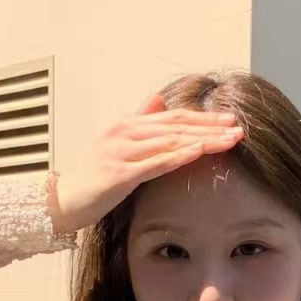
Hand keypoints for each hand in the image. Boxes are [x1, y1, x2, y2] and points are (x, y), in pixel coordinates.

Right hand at [51, 92, 244, 235]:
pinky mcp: (120, 174)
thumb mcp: (115, 145)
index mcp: (126, 125)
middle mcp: (124, 132)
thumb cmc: (91, 179)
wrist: (61, 201)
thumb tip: (158, 99)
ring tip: (231, 140)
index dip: (203, 118)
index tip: (229, 120)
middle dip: (211, 126)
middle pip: (176, 125)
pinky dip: (181, 155)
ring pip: (171, 141)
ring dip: (204, 139)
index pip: (172, 117)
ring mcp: (121, 151)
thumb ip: (139, 123)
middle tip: (239, 127)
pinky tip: (201, 150)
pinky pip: (157, 162)